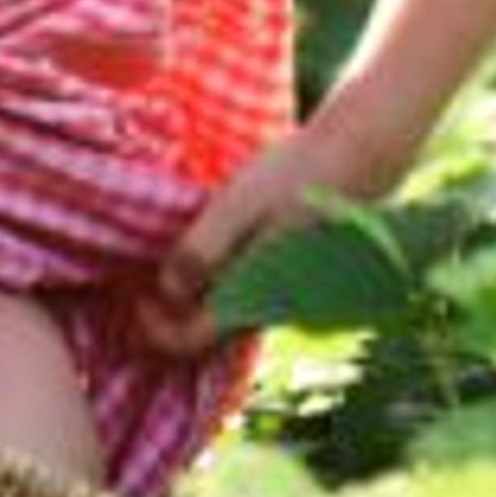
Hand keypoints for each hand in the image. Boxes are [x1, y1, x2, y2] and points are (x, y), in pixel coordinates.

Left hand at [129, 124, 388, 359]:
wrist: (357, 154)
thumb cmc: (295, 176)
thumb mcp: (238, 205)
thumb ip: (204, 248)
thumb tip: (168, 290)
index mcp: (252, 297)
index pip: (190, 341)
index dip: (154, 329)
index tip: (137, 295)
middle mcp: (268, 306)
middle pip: (206, 334)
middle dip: (169, 317)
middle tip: (139, 283)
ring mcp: (283, 292)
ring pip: (225, 312)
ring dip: (191, 299)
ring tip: (166, 261)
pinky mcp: (290, 272)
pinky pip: (243, 292)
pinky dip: (215, 283)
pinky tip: (204, 248)